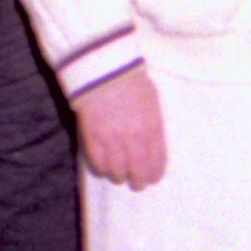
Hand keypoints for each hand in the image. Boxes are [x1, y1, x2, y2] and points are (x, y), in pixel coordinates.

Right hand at [74, 65, 168, 188]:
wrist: (104, 68)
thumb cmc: (131, 80)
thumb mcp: (152, 101)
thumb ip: (154, 124)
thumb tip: (153, 143)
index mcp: (153, 128)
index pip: (157, 162)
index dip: (155, 175)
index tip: (152, 178)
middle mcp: (135, 139)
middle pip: (139, 174)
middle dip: (138, 181)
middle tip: (136, 182)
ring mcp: (113, 140)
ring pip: (118, 173)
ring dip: (119, 176)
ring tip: (118, 174)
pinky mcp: (93, 139)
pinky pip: (98, 165)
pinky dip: (102, 169)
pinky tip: (104, 166)